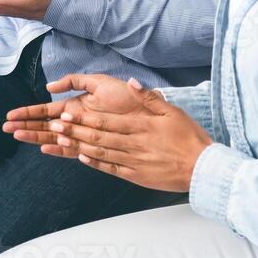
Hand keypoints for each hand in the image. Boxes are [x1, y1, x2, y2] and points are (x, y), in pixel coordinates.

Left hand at [37, 73, 212, 192]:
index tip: (65, 113)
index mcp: (141, 126)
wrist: (203, 169)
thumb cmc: (190, 138)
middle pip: (98, 136)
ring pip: (100, 152)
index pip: (105, 120)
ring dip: (78, 146)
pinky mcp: (136, 176)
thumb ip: (149, 97)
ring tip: (61, 141)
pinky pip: (111, 169)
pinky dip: (95, 163)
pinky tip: (82, 158)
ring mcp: (133, 161)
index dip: (83, 117)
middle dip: (74, 131)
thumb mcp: (172, 111)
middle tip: (54, 126)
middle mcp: (134, 144)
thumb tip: (132, 82)